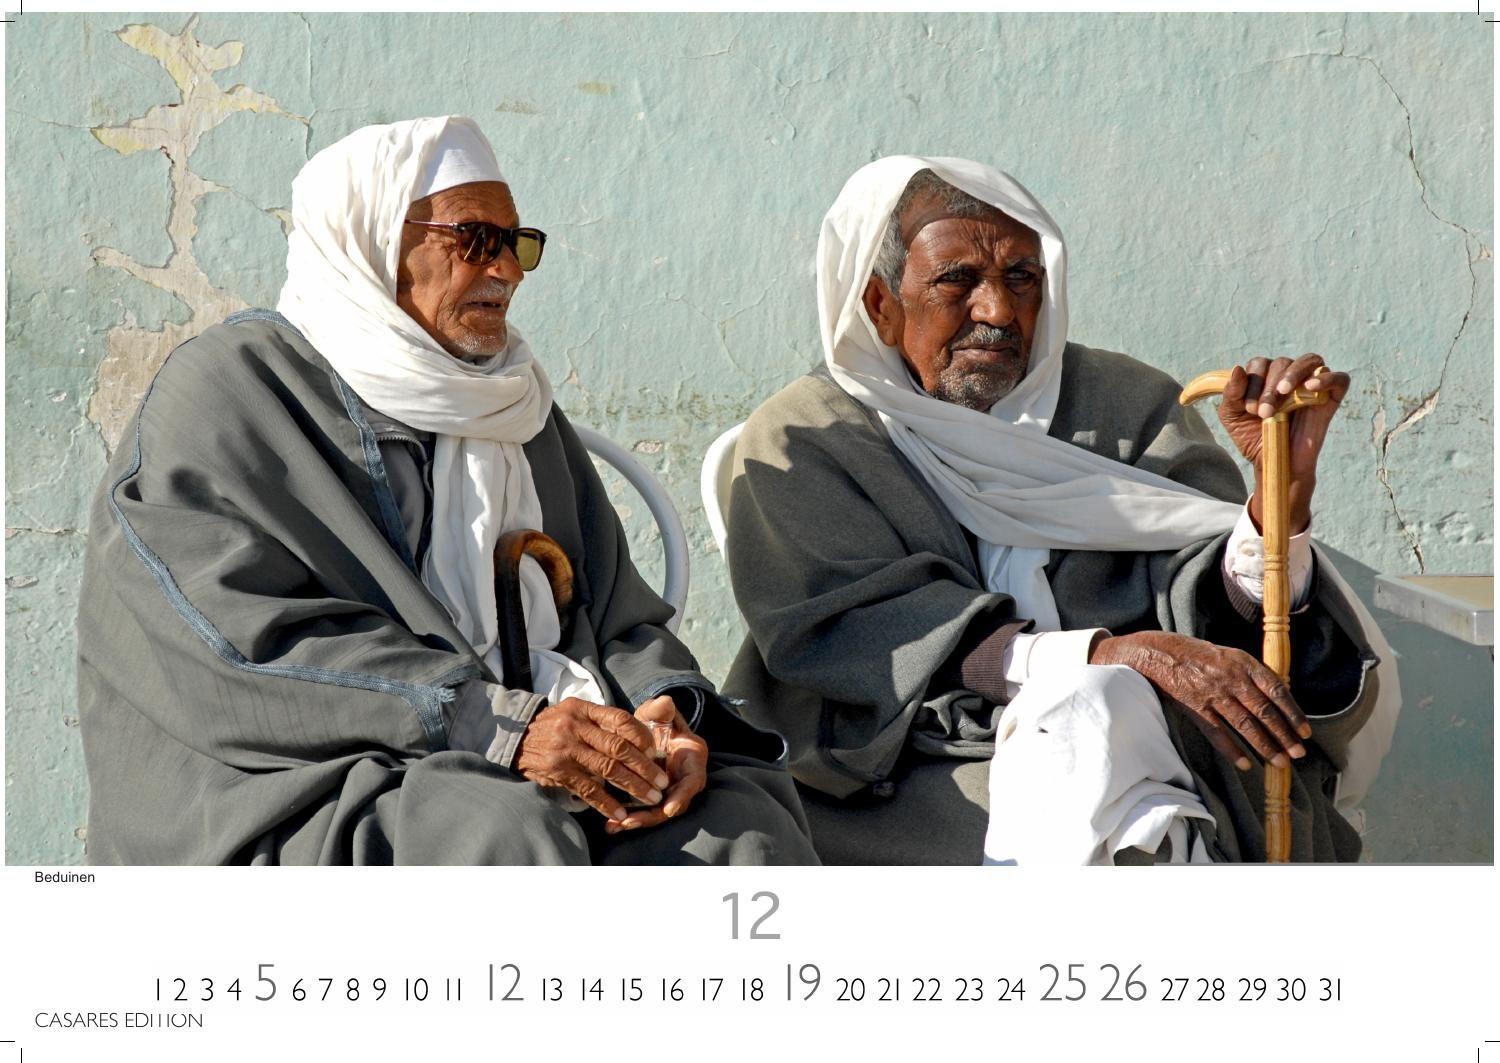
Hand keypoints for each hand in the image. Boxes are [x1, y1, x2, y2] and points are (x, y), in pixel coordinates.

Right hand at [514, 697, 672, 822]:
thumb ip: (600, 720)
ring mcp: (566, 750)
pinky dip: (606, 803)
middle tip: (662, 782)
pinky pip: (588, 789)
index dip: (641, 735)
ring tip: (650, 797)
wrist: (515, 738)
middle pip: (619, 747)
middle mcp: (575, 727)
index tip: (655, 751)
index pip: (620, 719)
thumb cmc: (553, 726)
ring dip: (633, 786)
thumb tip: (638, 735)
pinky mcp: (558, 771)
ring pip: (608, 769)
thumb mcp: (573, 713)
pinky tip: (621, 812)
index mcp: (583, 710)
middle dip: (645, 767)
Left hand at [604, 695, 709, 834]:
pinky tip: (610, 826)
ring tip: (614, 827)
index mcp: (693, 758)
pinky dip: (628, 818)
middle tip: (629, 822)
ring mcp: (669, 791)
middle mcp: (684, 779)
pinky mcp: (653, 797)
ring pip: (656, 812)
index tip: (668, 809)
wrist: (649, 731)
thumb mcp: (658, 713)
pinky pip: (643, 811)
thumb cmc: (658, 721)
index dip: (681, 796)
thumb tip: (664, 703)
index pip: (692, 782)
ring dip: (637, 821)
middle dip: (651, 816)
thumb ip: (661, 710)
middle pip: (673, 805)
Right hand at [1089, 631, 1311, 770]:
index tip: (1305, 732)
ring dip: (1264, 746)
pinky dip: (1232, 751)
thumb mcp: (1230, 655)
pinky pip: (1218, 734)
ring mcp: (1213, 695)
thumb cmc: (1198, 654)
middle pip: (1264, 712)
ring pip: (1245, 726)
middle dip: (1284, 735)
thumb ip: (1253, 674)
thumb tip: (1279, 697)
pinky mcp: (1196, 709)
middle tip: (1298, 754)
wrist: (1159, 654)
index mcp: (1243, 663)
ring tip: (1279, 763)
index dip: (1293, 713)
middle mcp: (1231, 679)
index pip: (1277, 691)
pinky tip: (1245, 765)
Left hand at [1217, 354, 1349, 532]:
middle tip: (1264, 412)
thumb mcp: (1232, 416)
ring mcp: (1311, 386)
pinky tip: (1311, 386)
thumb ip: (1231, 392)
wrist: (1275, 464)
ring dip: (1293, 373)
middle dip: (1269, 385)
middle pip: (1282, 363)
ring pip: (1309, 361)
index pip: (1259, 363)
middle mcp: (1288, 377)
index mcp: (1265, 377)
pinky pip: (1339, 378)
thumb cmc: (1253, 438)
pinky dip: (1326, 378)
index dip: (1253, 381)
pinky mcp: (1331, 398)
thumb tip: (1238, 368)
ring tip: (1283, 392)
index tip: (1249, 408)